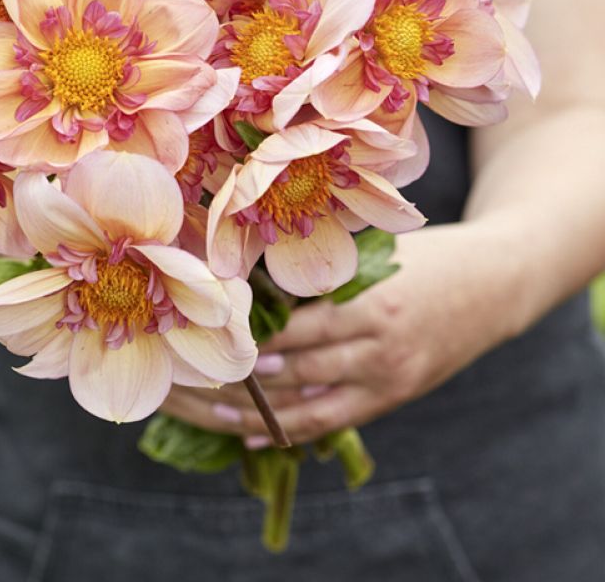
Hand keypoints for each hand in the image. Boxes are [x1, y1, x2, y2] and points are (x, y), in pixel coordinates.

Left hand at [162, 221, 522, 445]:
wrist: (496, 283)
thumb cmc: (427, 255)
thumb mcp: (377, 253)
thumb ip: (325, 272)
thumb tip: (255, 280)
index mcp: (374, 308)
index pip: (299, 334)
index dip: (252, 343)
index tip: (208, 342)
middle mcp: (381, 353)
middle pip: (299, 376)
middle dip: (244, 380)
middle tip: (193, 378)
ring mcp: (390, 382)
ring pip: (312, 409)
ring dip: (260, 415)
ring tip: (212, 411)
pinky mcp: (396, 398)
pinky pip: (337, 422)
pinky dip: (295, 430)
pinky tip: (258, 434)